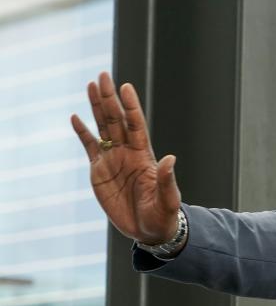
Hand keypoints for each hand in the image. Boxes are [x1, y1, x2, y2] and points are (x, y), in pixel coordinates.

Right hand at [70, 72, 181, 244]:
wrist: (149, 230)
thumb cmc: (162, 215)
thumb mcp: (168, 199)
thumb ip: (166, 180)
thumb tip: (170, 159)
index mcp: (144, 156)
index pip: (136, 126)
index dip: (131, 107)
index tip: (125, 87)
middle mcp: (127, 152)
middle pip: (116, 120)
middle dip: (109, 98)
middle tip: (103, 75)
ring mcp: (112, 160)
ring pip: (103, 127)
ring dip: (97, 107)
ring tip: (91, 85)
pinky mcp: (99, 171)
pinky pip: (89, 147)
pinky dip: (82, 132)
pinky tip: (75, 116)